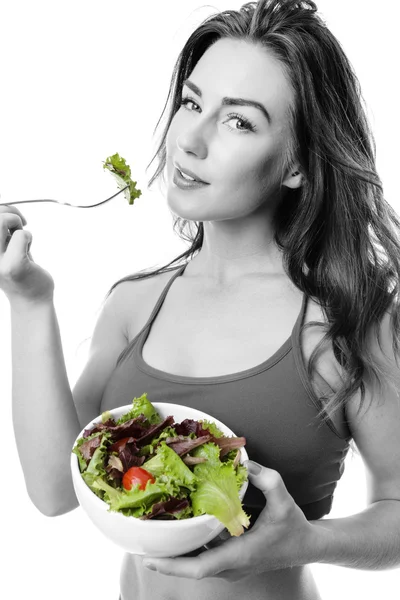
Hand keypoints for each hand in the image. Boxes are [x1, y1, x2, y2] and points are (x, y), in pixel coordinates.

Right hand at [0, 205, 53, 304]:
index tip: (9, 216)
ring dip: (17, 222)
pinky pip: (22, 235)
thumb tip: (4, 206)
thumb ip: (0, 228)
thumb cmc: (18, 270)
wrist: (31, 300)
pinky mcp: (13, 266)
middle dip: (9, 212)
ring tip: (22, 236)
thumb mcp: (3, 246)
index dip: (0, 209)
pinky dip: (29, 237)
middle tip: (20, 222)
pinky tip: (28, 250)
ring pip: (3, 220)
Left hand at [142, 461, 321, 580]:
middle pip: (189, 568)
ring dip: (174, 554)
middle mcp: (230, 566)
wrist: (306, 546)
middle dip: (164, 558)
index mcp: (239, 555)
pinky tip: (179, 531)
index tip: (149, 560)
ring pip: (194, 564)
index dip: (172, 566)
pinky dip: (188, 548)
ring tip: (153, 535)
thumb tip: (245, 463)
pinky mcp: (230, 562)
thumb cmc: (294, 528)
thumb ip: (267, 479)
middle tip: (140, 542)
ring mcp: (230, 567)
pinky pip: (203, 558)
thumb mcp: (284, 499)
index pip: (199, 568)